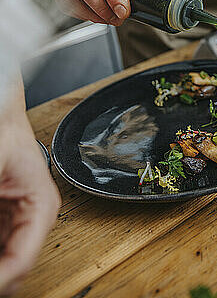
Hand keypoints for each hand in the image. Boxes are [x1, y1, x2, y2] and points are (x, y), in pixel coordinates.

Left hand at [0, 85, 59, 295]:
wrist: (2, 107)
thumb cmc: (6, 127)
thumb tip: (0, 236)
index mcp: (41, 205)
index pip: (21, 261)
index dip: (1, 280)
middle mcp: (32, 214)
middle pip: (12, 265)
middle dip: (0, 273)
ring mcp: (15, 215)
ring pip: (4, 257)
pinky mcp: (1, 213)